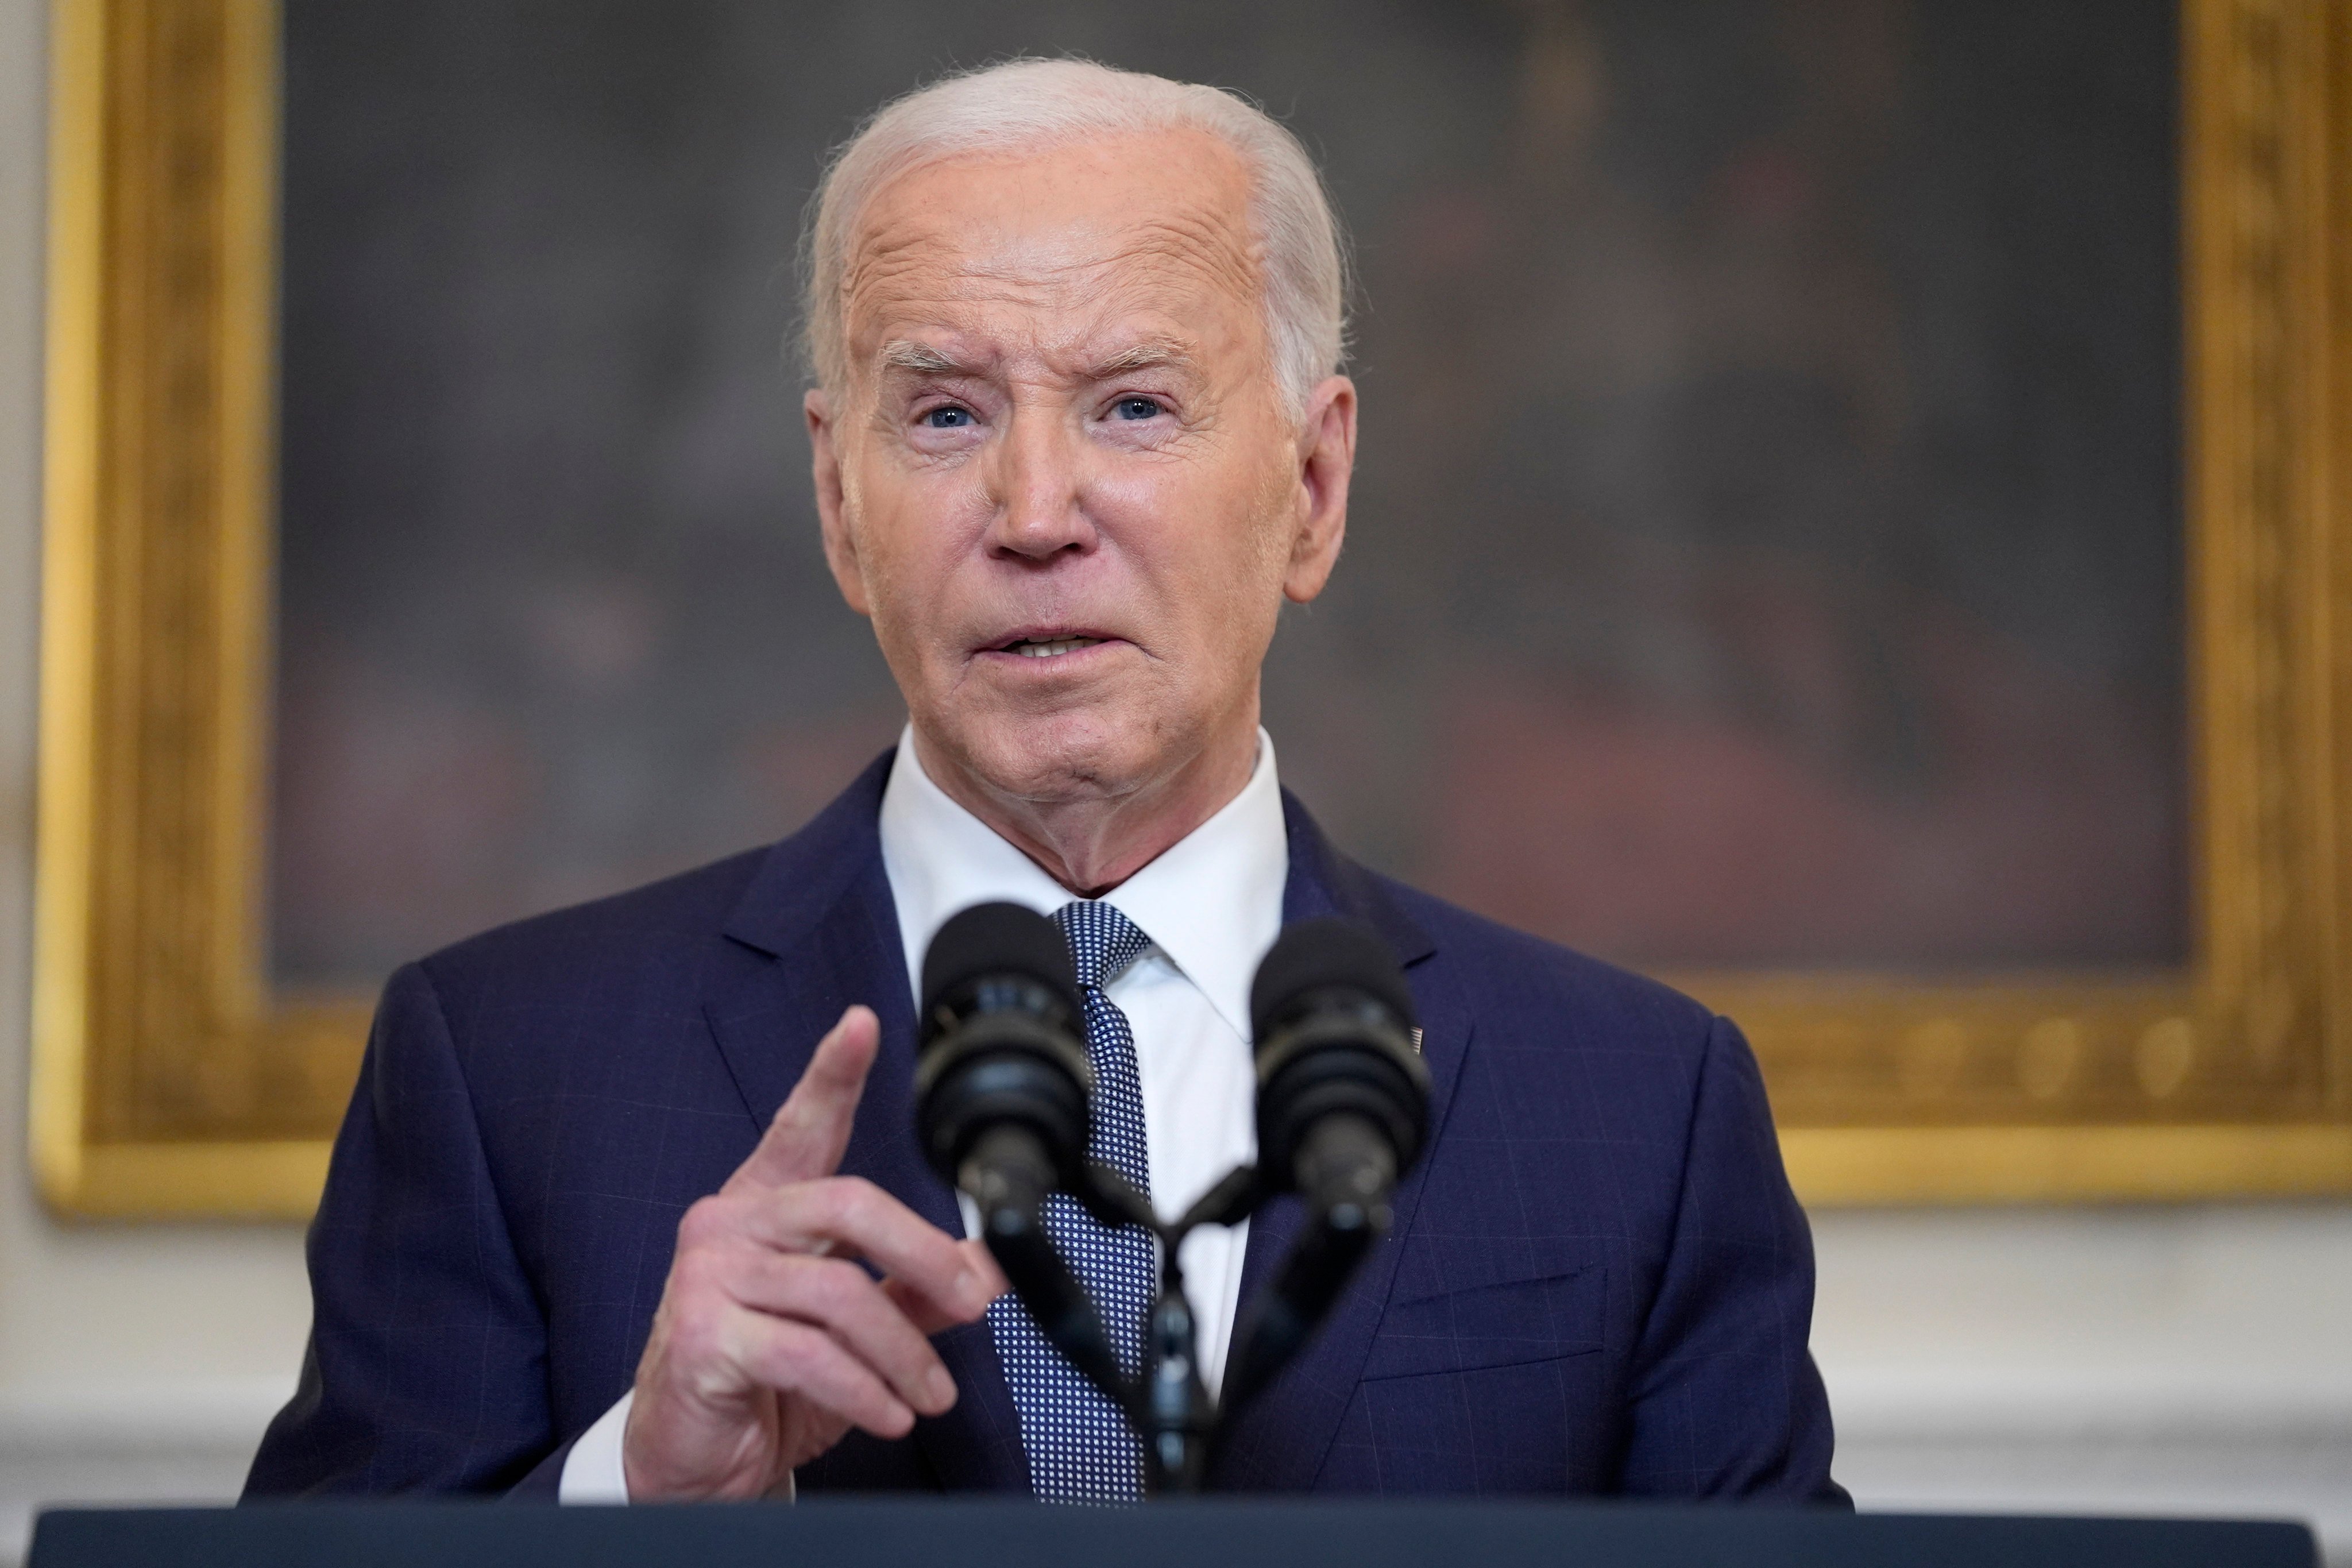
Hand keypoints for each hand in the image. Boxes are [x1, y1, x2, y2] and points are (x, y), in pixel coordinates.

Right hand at [621, 1004, 1005, 1498]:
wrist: (693, 1462)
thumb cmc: (765, 1384)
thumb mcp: (851, 1330)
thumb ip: (911, 1289)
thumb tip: (983, 1269)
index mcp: (765, 1206)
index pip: (800, 1127)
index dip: (832, 1074)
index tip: (862, 1025)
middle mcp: (729, 1226)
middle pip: (849, 1205)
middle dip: (925, 1255)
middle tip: (970, 1302)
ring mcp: (708, 1278)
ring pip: (839, 1291)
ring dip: (903, 1351)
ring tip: (928, 1394)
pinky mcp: (700, 1337)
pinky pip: (809, 1353)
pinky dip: (864, 1389)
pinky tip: (887, 1413)